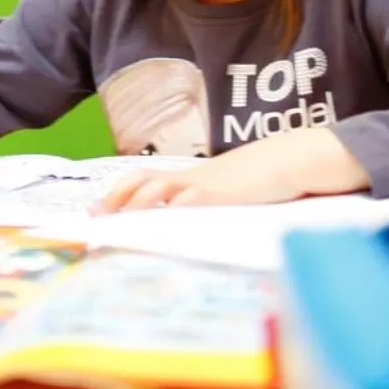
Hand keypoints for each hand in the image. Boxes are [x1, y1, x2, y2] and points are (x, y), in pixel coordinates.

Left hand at [95, 128, 369, 212]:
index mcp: (190, 178)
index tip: (97, 211)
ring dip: (131, 206)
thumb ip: (209, 206)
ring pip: (154, 189)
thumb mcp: (230, 194)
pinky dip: (164, 215)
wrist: (292, 160)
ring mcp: (203, 184)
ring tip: (113, 225)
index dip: (119, 194)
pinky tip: (151, 228)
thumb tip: (191, 225)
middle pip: (140, 180)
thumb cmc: (264, 180)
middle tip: (95, 221)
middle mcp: (190, 178)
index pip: (145, 180)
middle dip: (114, 200)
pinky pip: (183, 204)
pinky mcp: (217, 194)